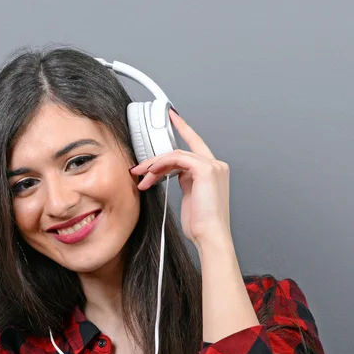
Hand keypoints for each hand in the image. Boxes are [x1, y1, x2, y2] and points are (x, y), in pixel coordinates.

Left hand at [129, 109, 230, 246]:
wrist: (210, 236)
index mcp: (213, 171)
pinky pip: (177, 158)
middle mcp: (216, 165)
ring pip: (176, 154)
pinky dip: (161, 164)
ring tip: (140, 178)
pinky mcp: (206, 169)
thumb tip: (169, 174)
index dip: (183, 130)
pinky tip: (150, 175)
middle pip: (180, 151)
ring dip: (153, 165)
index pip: (195, 145)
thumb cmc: (200, 224)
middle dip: (155, 159)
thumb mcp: (190, 198)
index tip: (172, 118)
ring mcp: (213, 165)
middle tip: (137, 169)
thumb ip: (184, 181)